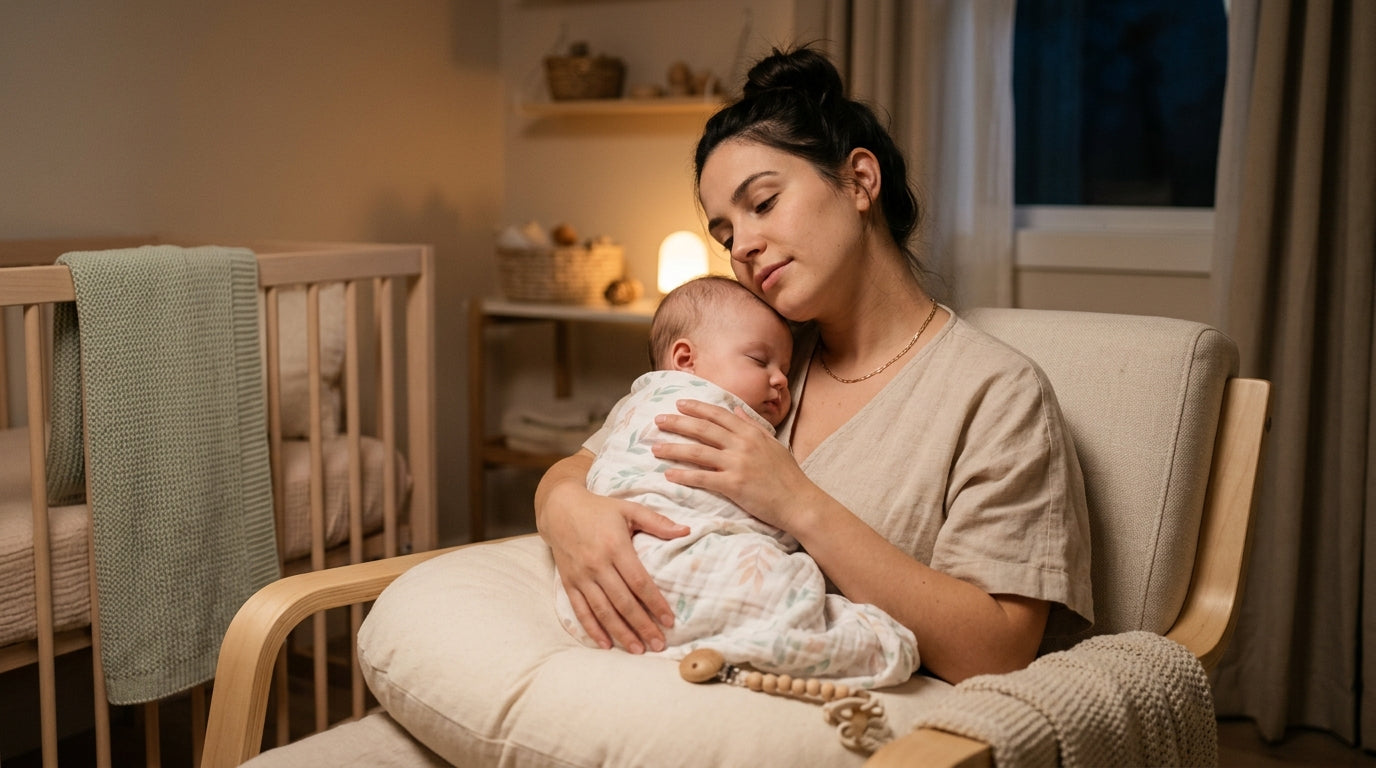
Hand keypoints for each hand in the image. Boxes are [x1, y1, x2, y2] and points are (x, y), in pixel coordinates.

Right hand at [537, 459, 687, 652]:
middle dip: (642, 625)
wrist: (559, 508)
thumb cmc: (599, 509)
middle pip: (623, 602)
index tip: (670, 620)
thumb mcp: (629, 509)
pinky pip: (580, 610)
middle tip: (659, 644)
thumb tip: (686, 531)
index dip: (655, 603)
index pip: (639, 582)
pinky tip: (606, 644)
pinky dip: (592, 629)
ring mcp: (581, 576)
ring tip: (638, 649)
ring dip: (621, 633)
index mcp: (615, 546)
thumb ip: (657, 522)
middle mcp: (597, 564)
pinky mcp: (568, 582)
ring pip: (603, 610)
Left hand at [651, 399, 810, 530]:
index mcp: (751, 433)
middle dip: (678, 423)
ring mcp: (737, 464)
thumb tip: (737, 409)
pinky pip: (703, 478)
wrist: (800, 502)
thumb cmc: (788, 476)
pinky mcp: (734, 485)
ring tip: (655, 448)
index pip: (718, 415)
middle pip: (703, 429)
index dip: (697, 408)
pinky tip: (669, 474)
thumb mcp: (773, 444)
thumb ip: (753, 425)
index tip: (679, 404)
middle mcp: (742, 444)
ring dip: (674, 448)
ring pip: (698, 452)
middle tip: (658, 420)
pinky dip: (684, 475)